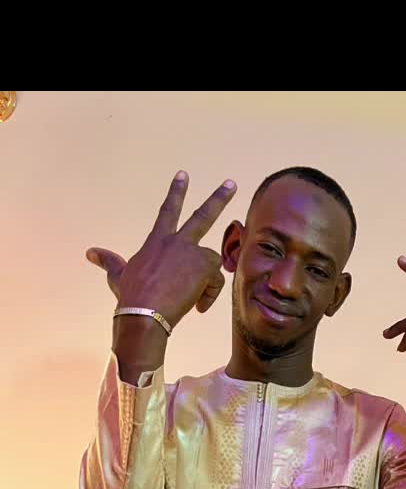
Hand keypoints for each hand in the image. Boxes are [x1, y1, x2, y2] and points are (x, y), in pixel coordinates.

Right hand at [86, 172, 236, 325]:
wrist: (143, 314)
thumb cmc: (130, 297)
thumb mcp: (118, 275)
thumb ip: (109, 262)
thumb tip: (90, 253)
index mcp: (156, 241)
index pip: (167, 211)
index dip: (176, 192)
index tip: (184, 175)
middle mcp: (175, 242)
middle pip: (202, 216)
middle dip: (218, 198)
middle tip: (231, 184)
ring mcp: (191, 253)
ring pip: (212, 263)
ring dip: (208, 282)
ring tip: (192, 300)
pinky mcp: (204, 266)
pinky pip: (217, 281)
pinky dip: (210, 295)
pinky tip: (197, 306)